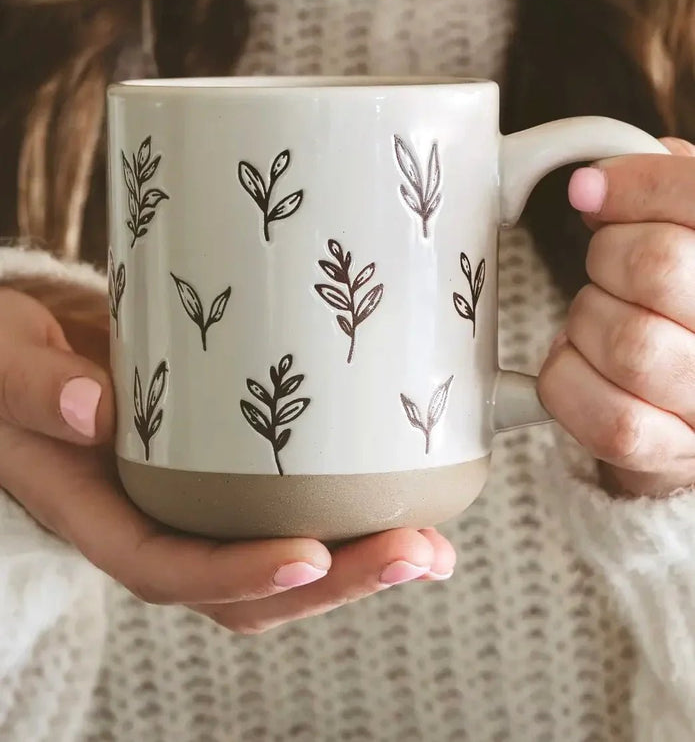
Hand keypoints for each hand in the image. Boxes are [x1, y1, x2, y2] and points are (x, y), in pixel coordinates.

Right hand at [0, 287, 454, 633]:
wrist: (29, 356)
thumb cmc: (9, 364)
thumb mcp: (2, 362)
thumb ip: (31, 387)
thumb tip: (91, 409)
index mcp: (95, 512)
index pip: (166, 568)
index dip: (237, 574)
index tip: (310, 555)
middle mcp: (152, 522)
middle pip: (243, 587)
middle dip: (332, 582)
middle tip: (415, 553)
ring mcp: (193, 505)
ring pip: (276, 563)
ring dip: (356, 565)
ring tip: (431, 547)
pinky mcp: (223, 477)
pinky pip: (283, 513)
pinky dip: (343, 520)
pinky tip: (401, 501)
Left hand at [539, 137, 694, 496]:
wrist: (692, 403)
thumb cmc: (688, 304)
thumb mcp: (692, 235)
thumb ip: (674, 189)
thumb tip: (605, 173)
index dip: (635, 184)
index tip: (589, 190)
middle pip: (658, 265)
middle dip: (608, 253)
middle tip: (606, 265)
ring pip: (630, 343)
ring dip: (587, 318)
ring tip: (599, 319)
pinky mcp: (677, 455)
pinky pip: (609, 419)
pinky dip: (568, 378)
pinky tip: (579, 361)